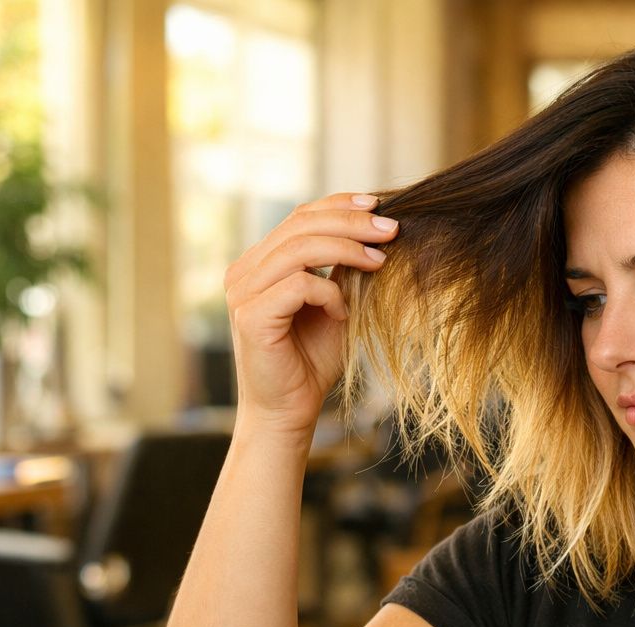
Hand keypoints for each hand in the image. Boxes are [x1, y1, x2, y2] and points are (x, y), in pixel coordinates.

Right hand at [223, 192, 398, 436]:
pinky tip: (344, 314)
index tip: (378, 206)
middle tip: (391, 230)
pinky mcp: (249, 315)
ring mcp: (242, 292)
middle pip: (299, 224)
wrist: (289, 413)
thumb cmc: (311, 363)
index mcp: (259, 264)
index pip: (298, 218)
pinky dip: (329, 293)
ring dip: (346, 250)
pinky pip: (298, 284)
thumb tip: (376, 232)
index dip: (338, 205)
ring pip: (299, 248)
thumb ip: (343, 271)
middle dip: (350, 222)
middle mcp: (245, 272)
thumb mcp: (336, 306)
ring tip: (380, 261)